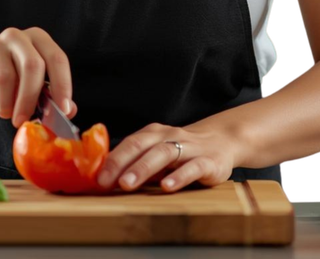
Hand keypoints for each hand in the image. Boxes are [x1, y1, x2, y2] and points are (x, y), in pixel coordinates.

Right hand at [0, 26, 77, 127]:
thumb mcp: (36, 83)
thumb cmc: (14, 79)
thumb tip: (69, 110)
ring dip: (8, 104)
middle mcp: (17, 37)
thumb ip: (53, 95)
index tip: (64, 110)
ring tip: (8, 113)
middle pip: (31, 66)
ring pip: (6, 78)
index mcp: (39, 38)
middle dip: (30, 98)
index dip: (62, 84)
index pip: (56, 58)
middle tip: (24, 120)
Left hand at [96, 123, 235, 193]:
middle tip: (105, 181)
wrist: (222, 140)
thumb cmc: (182, 151)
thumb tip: (106, 178)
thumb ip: (138, 162)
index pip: (129, 142)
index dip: (112, 159)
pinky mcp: (208, 161)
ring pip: (163, 154)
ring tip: (127, 184)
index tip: (97, 176)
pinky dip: (179, 176)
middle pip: (142, 145)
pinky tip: (167, 186)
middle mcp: (169, 136)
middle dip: (122, 163)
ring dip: (143, 168)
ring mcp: (188, 147)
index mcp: (154, 133)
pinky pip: (192, 167)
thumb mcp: (158, 152)